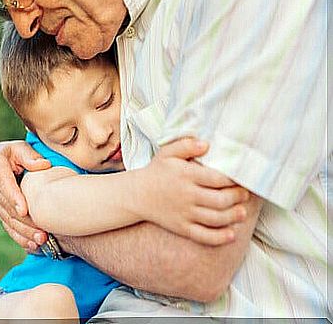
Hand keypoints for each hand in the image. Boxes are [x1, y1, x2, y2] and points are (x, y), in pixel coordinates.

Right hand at [0, 140, 50, 251]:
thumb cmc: (15, 152)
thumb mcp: (20, 148)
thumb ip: (30, 155)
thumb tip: (43, 165)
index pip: (4, 184)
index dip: (14, 198)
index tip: (24, 210)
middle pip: (7, 207)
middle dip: (24, 221)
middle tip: (42, 231)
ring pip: (9, 219)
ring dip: (25, 232)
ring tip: (41, 240)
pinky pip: (8, 226)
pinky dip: (20, 237)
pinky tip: (33, 245)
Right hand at [133, 138, 248, 245]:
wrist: (137, 195)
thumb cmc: (157, 172)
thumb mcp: (167, 153)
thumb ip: (186, 145)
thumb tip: (206, 144)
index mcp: (186, 175)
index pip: (217, 178)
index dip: (234, 180)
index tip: (242, 178)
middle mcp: (187, 195)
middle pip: (220, 200)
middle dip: (238, 198)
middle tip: (244, 195)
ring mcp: (184, 213)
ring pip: (216, 219)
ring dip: (234, 216)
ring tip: (242, 212)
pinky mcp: (182, 228)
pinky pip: (203, 236)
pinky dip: (220, 238)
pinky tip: (231, 234)